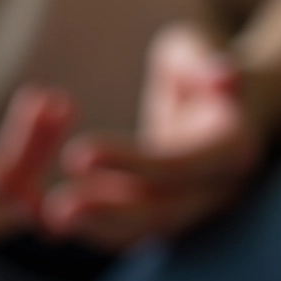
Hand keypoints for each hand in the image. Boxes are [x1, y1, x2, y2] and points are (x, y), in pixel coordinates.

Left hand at [41, 24, 262, 250]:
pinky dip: (96, 228)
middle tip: (57, 207)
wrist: (222, 100)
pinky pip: (134, 231)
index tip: (77, 153)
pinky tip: (51, 222)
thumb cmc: (200, 62)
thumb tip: (223, 76)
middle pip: (164, 212)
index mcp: (233, 145)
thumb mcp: (198, 49)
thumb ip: (203, 62)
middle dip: (109, 211)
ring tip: (48, 218)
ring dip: (98, 228)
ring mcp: (194, 206)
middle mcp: (218, 187)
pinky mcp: (169, 211)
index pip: (178, 164)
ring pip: (147, 231)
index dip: (129, 162)